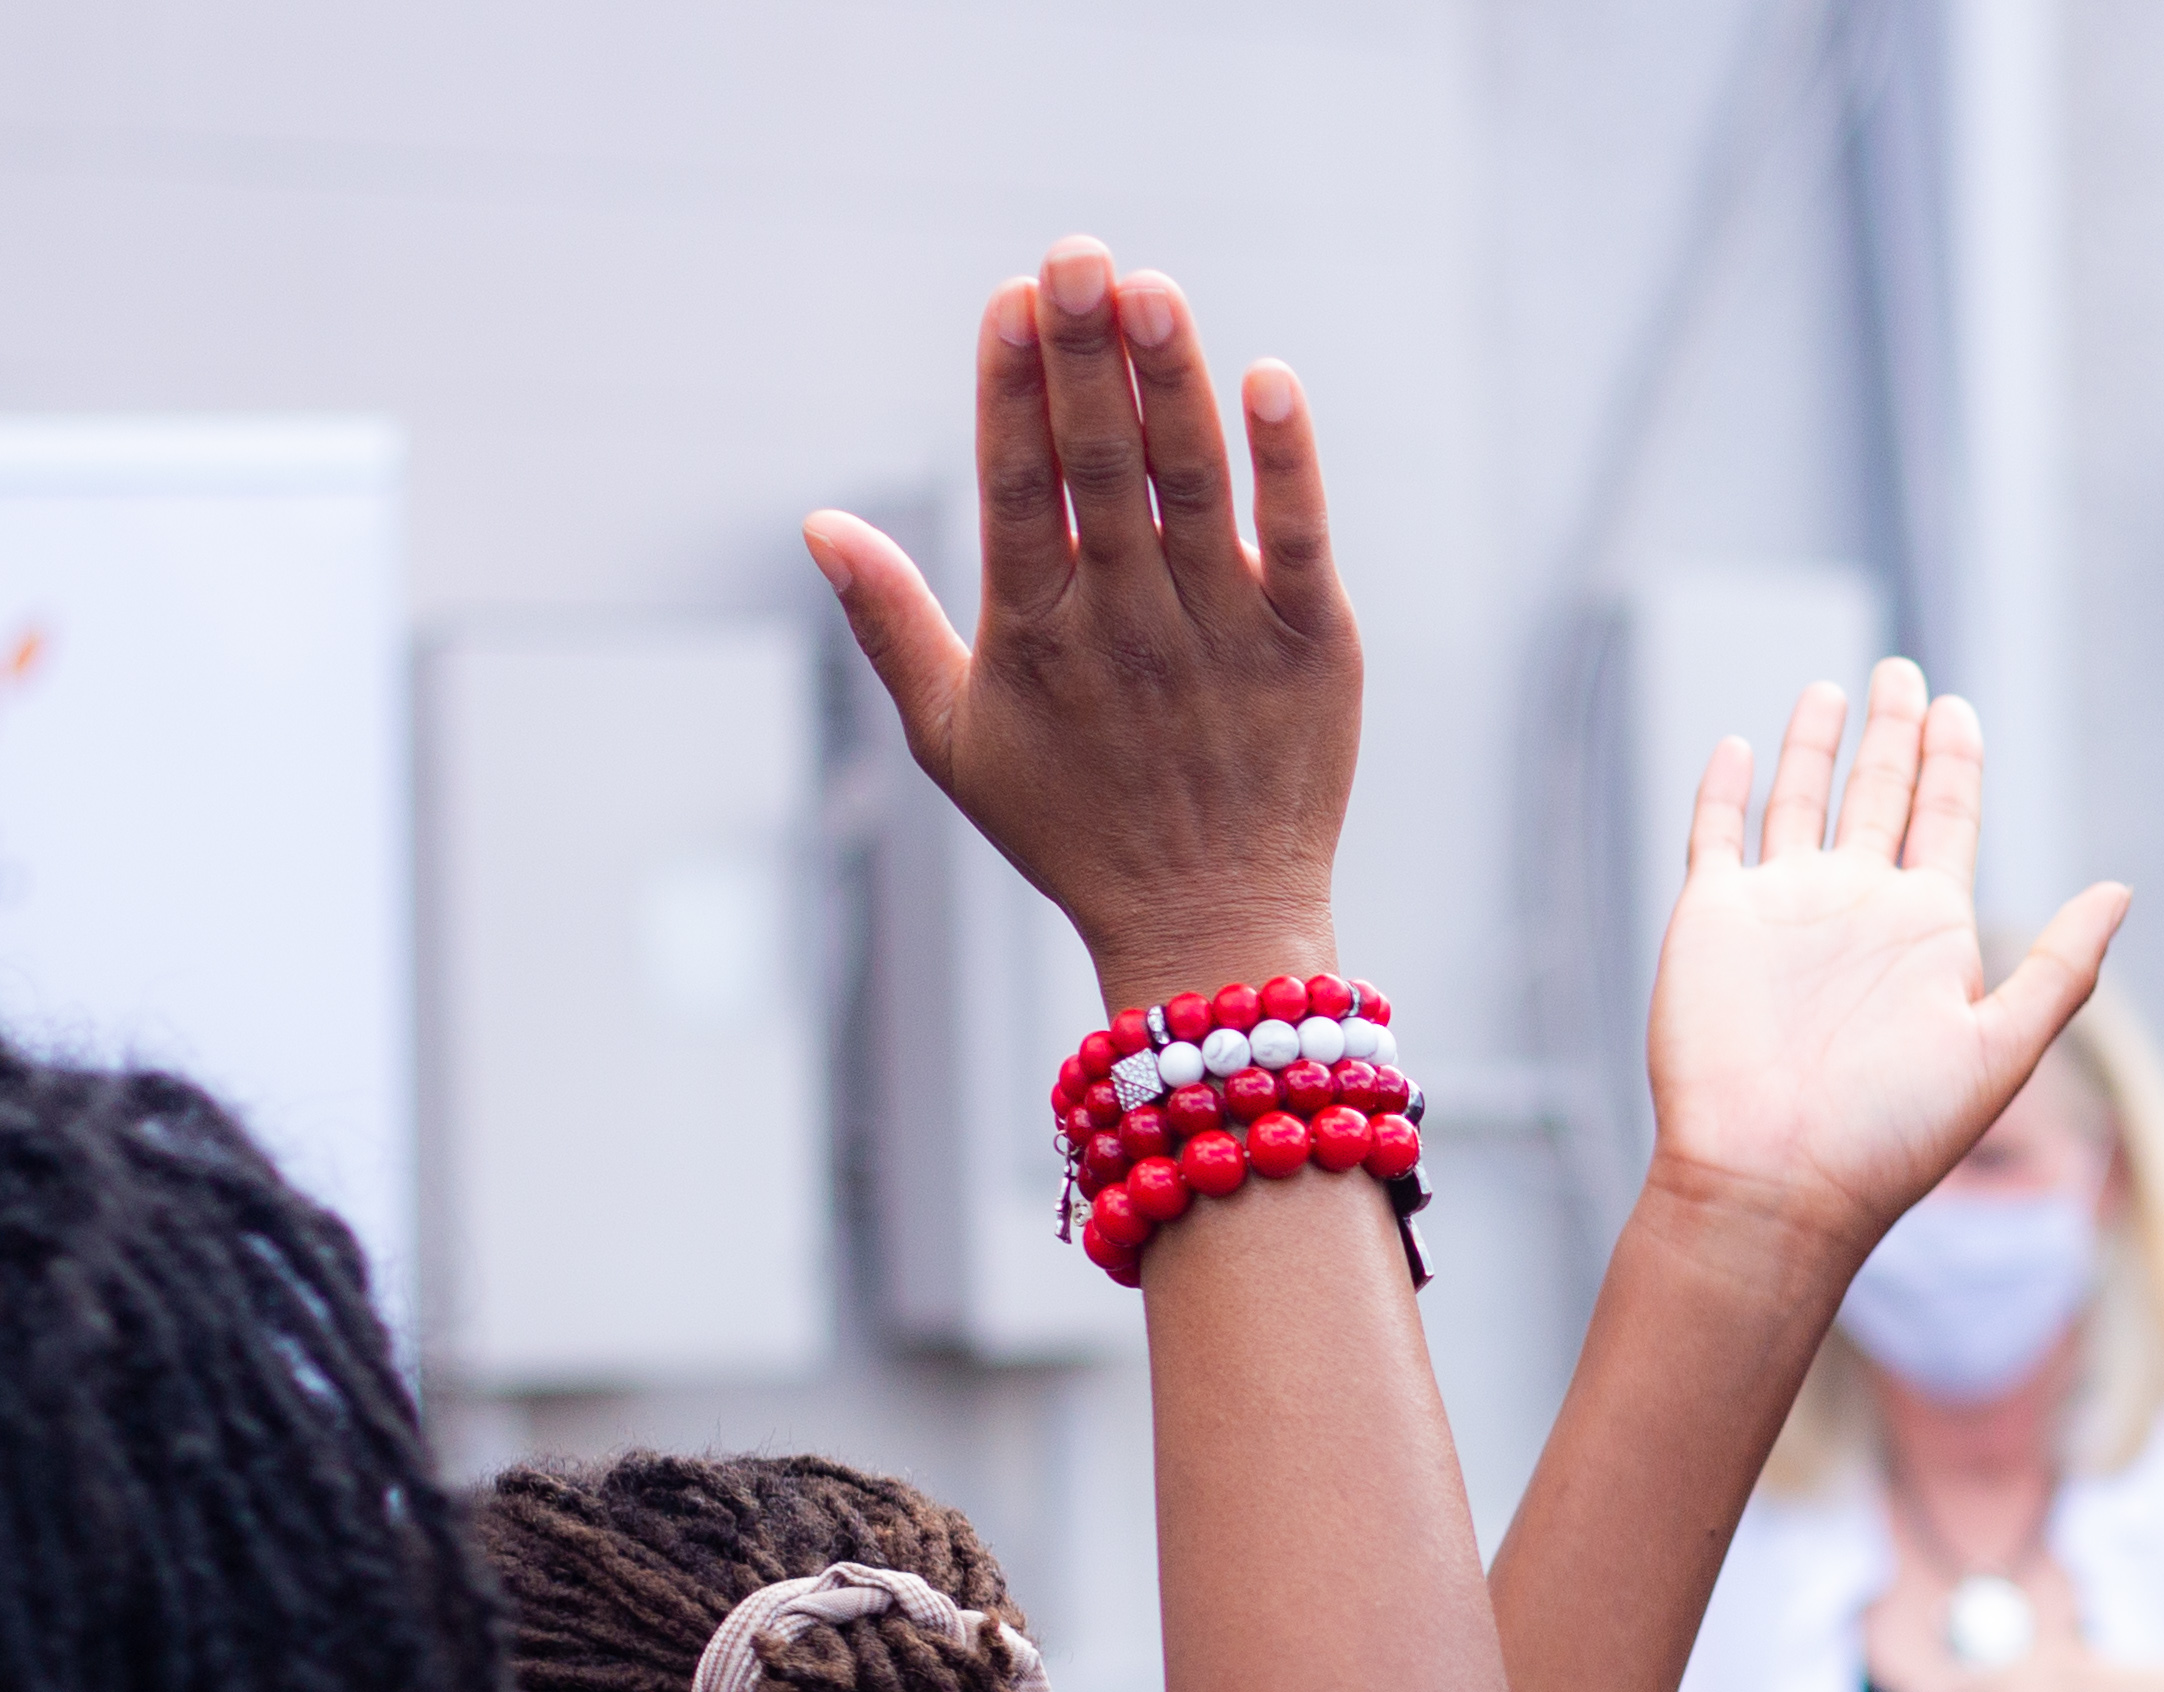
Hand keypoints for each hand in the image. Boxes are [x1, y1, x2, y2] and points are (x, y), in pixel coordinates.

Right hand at [804, 238, 1350, 1000]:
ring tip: (1151, 289)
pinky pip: (1298, 541)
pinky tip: (1269, 379)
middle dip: (1086, 356)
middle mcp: (1128, 627)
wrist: (1210, 931)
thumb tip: (819, 522)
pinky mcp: (1312, 651)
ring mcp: (1224, 636)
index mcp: (1036, 637)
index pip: (1018, 489)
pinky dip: (1286, 463)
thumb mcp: (956, 739)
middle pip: (1102, 468)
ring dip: (1172, 382)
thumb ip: (891, 624)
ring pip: (1193, 486)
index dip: (1011, 391)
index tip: (1010, 300)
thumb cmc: (1073, 831)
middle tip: (1076, 254)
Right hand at [1643, 663, 2131, 1260]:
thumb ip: (2060, 967)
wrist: (1774, 1181)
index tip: (1960, 708)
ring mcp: (1784, 911)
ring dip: (1818, 748)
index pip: (1948, 821)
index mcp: (1928, 931)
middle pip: (1882, 797)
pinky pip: (1718, 835)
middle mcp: (1859, 911)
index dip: (1956, 763)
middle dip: (1895, 734)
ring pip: (1802, 804)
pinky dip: (1728, 789)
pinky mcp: (1713, 917)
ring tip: (1833, 690)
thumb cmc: (1890, 1134)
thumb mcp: (1999, 1048)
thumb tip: (2123, 889)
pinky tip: (1742, 745)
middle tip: (1905, 674)